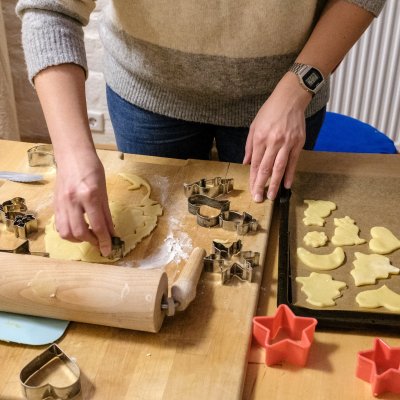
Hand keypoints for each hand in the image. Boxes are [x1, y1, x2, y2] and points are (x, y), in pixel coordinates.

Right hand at [53, 150, 114, 255]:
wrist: (72, 155)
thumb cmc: (92, 169)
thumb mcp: (104, 191)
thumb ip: (106, 213)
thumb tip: (111, 233)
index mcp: (89, 195)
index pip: (98, 225)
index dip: (104, 241)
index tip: (109, 250)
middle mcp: (73, 201)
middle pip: (80, 233)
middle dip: (92, 242)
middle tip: (100, 242)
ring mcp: (61, 203)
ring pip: (66, 233)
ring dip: (78, 240)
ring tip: (89, 236)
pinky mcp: (55, 204)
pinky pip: (59, 226)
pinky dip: (69, 233)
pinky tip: (77, 229)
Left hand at [243, 72, 311, 201]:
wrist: (290, 99)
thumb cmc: (269, 112)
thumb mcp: (254, 126)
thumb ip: (250, 146)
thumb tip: (247, 163)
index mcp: (260, 138)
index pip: (256, 163)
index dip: (254, 179)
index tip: (253, 189)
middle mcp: (273, 142)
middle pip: (266, 168)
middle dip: (262, 185)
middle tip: (260, 198)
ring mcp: (287, 143)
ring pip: (280, 167)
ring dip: (276, 183)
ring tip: (273, 196)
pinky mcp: (298, 143)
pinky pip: (293, 161)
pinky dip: (290, 174)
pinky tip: (287, 184)